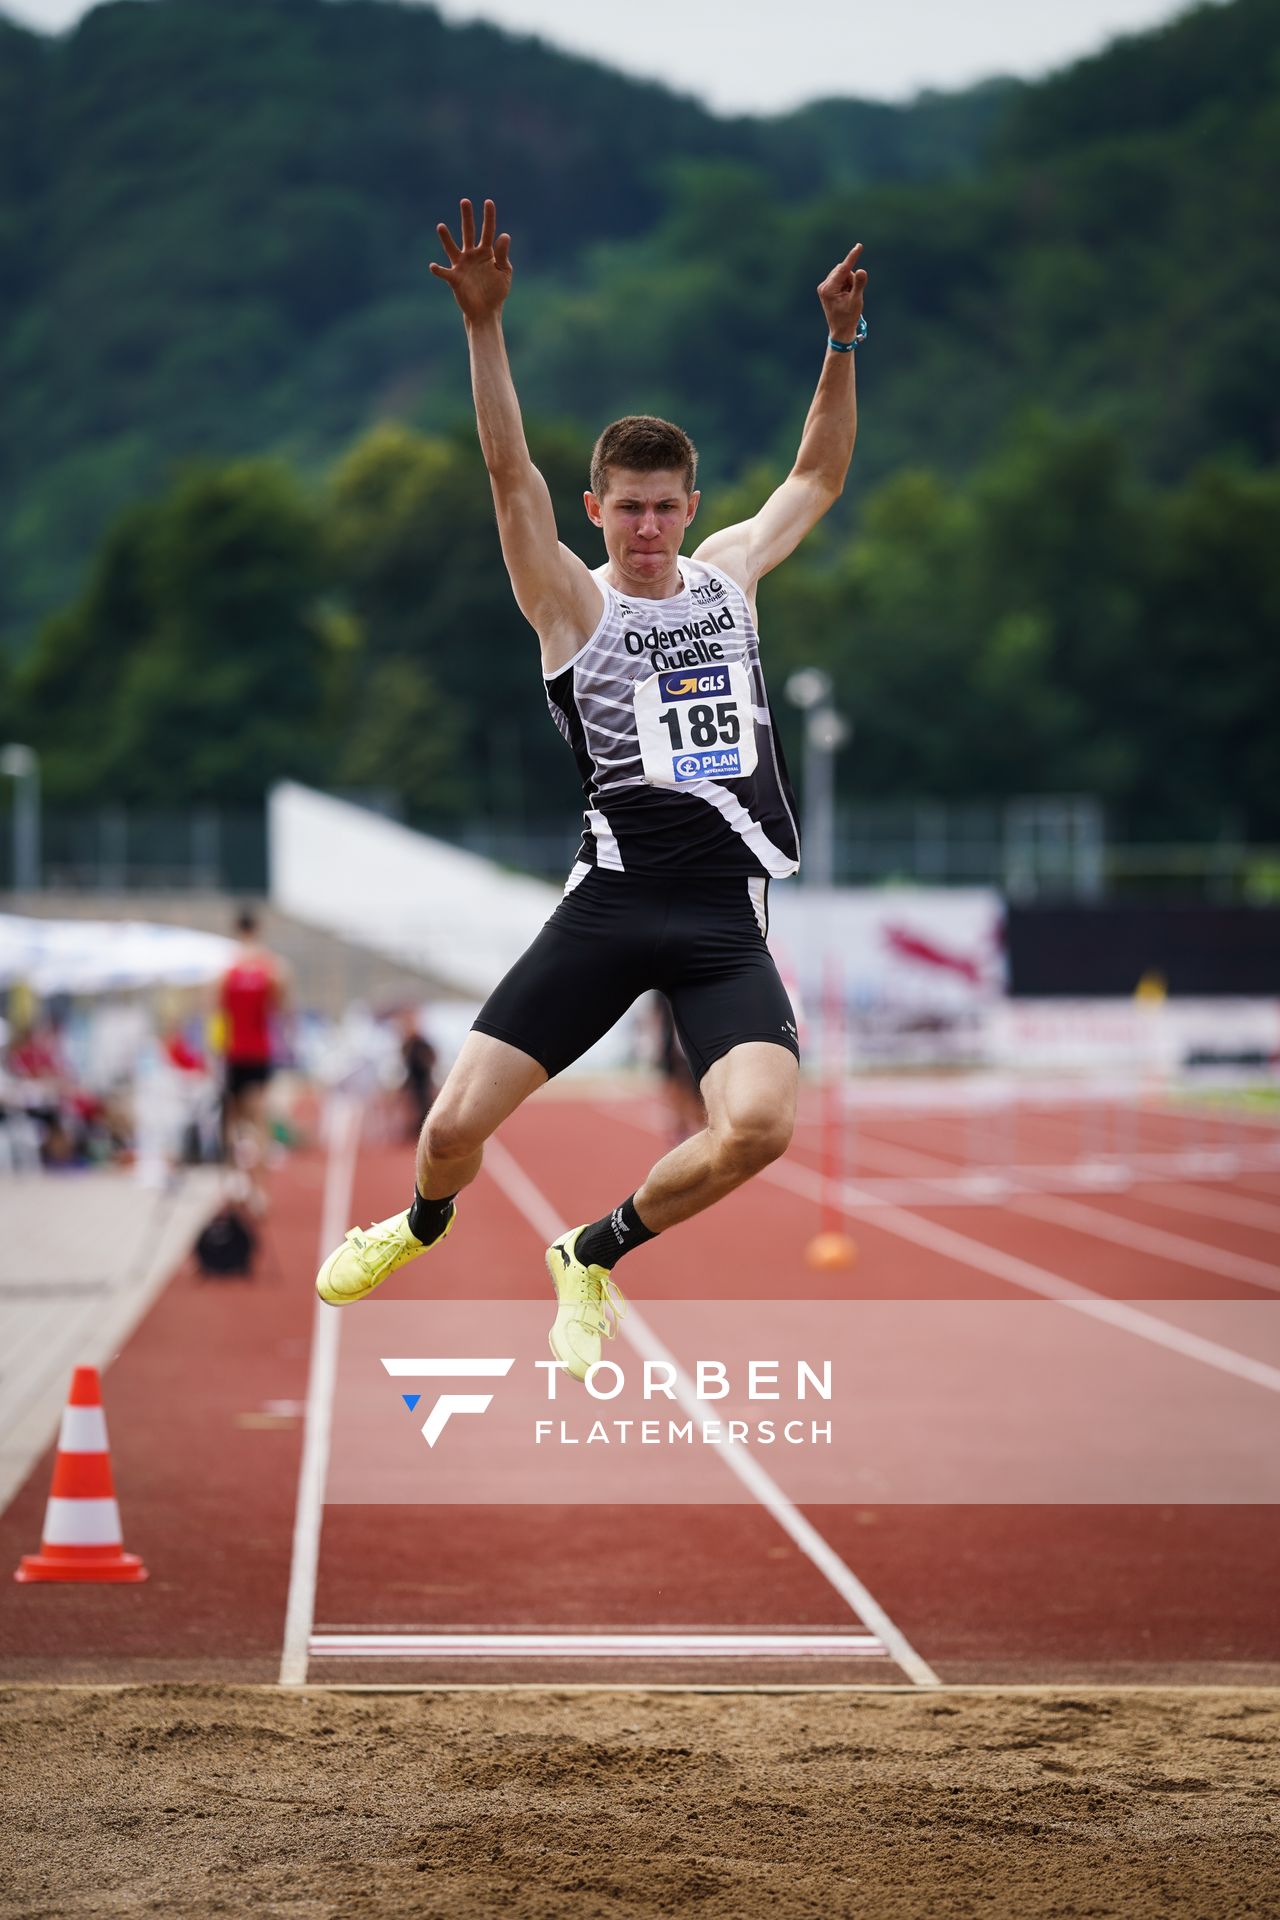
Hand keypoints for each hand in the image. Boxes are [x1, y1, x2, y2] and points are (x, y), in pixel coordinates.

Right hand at [430, 197, 511, 321]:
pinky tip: (434, 266)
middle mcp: (472, 255)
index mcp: (486, 252)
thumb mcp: (504, 272)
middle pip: (469, 232)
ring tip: (441, 226)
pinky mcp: (455, 279)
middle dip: (467, 217)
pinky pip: (445, 273)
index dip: (488, 217)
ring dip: (446, 238)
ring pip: (452, 248)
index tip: (488, 202)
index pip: (488, 231)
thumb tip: (504, 235)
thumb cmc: (496, 291)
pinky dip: (438, 270)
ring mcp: (462, 265)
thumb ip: (503, 255)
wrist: (487, 311)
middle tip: (465, 201)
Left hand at [817, 244, 867, 343]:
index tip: (859, 246)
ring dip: (850, 282)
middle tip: (852, 295)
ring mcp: (824, 287)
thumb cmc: (849, 318)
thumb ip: (859, 284)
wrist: (841, 331)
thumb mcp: (856, 301)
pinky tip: (845, 297)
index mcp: (828, 289)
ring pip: (843, 274)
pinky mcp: (827, 289)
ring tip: (848, 298)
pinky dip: (847, 285)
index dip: (852, 257)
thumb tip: (861, 270)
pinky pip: (841, 279)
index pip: (843, 269)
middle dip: (852, 279)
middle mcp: (824, 286)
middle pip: (843, 271)